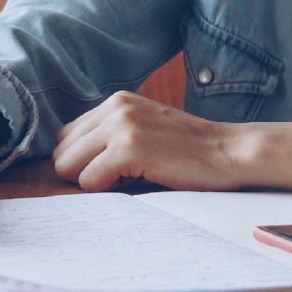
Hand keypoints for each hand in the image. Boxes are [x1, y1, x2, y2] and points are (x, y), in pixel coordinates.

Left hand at [51, 90, 252, 192]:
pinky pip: (89, 181)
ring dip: (95, 182)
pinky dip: (107, 190)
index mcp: (115, 101)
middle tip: (122, 176)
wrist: (229, 152)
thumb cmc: (189, 151)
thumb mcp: (144, 129)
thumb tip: (66, 162)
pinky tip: (138, 181)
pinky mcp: (128, 147)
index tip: (114, 168)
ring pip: (69, 166)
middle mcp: (114, 107)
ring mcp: (120, 125)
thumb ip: (110, 136)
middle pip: (62, 152)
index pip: (67, 137)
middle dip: (83, 172)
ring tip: (131, 177)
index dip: (84, 160)